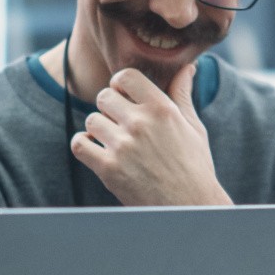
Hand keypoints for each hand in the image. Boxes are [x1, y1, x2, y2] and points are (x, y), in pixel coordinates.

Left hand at [70, 63, 229, 206]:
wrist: (189, 207)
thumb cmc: (194, 166)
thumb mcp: (193, 126)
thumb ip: (182, 94)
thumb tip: (188, 67)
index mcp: (162, 109)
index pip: (125, 77)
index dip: (120, 85)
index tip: (124, 97)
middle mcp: (141, 123)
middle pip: (104, 97)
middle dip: (110, 108)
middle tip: (120, 123)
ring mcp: (122, 146)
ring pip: (92, 120)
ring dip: (99, 129)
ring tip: (114, 142)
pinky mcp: (108, 169)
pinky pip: (80, 144)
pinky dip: (85, 146)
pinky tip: (99, 151)